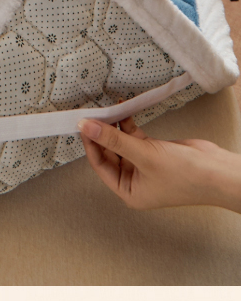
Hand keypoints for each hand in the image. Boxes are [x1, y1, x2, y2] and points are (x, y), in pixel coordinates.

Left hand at [78, 116, 240, 211]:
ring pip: (120, 143)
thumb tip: (88, 127)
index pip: (100, 165)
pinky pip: (134, 137)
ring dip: (114, 127)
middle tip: (92, 113)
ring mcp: (144, 165)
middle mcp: (134, 180)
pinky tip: (122, 111)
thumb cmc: (187, 175)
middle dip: (101, 134)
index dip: (90, 144)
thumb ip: (114, 140)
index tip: (82, 124)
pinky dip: (127, 124)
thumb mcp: (144, 156)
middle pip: (108, 153)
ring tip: (106, 108)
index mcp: (129, 191)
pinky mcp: (153, 151)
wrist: (219, 171)